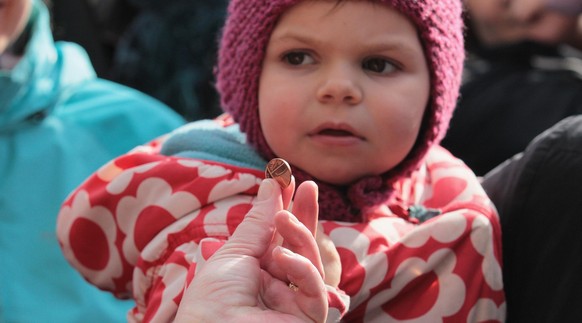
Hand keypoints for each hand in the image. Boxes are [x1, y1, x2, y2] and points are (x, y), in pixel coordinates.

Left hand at [175, 178, 327, 322]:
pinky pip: (315, 289)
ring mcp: (292, 303)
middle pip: (300, 247)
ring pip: (312, 263)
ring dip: (301, 235)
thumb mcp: (233, 253)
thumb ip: (259, 221)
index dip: (285, 208)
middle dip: (306, 216)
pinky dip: (302, 268)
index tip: (286, 179)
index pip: (278, 236)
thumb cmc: (211, 301)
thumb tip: (271, 186)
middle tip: (310, 186)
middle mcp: (276, 286)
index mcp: (256, 271)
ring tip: (285, 218)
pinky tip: (282, 258)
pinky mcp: (306, 319)